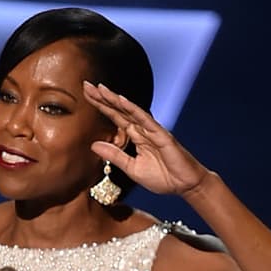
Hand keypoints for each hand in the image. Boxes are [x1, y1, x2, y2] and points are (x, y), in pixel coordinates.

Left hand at [83, 81, 212, 200]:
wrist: (185, 185)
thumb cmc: (163, 177)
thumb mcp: (132, 169)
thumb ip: (115, 155)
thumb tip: (93, 146)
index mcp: (136, 137)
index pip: (115, 117)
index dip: (101, 106)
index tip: (86, 95)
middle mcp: (142, 129)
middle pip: (119, 110)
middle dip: (103, 98)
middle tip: (87, 85)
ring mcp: (152, 130)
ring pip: (130, 111)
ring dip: (115, 100)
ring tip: (100, 89)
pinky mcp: (161, 135)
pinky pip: (145, 120)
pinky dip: (133, 110)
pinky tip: (121, 100)